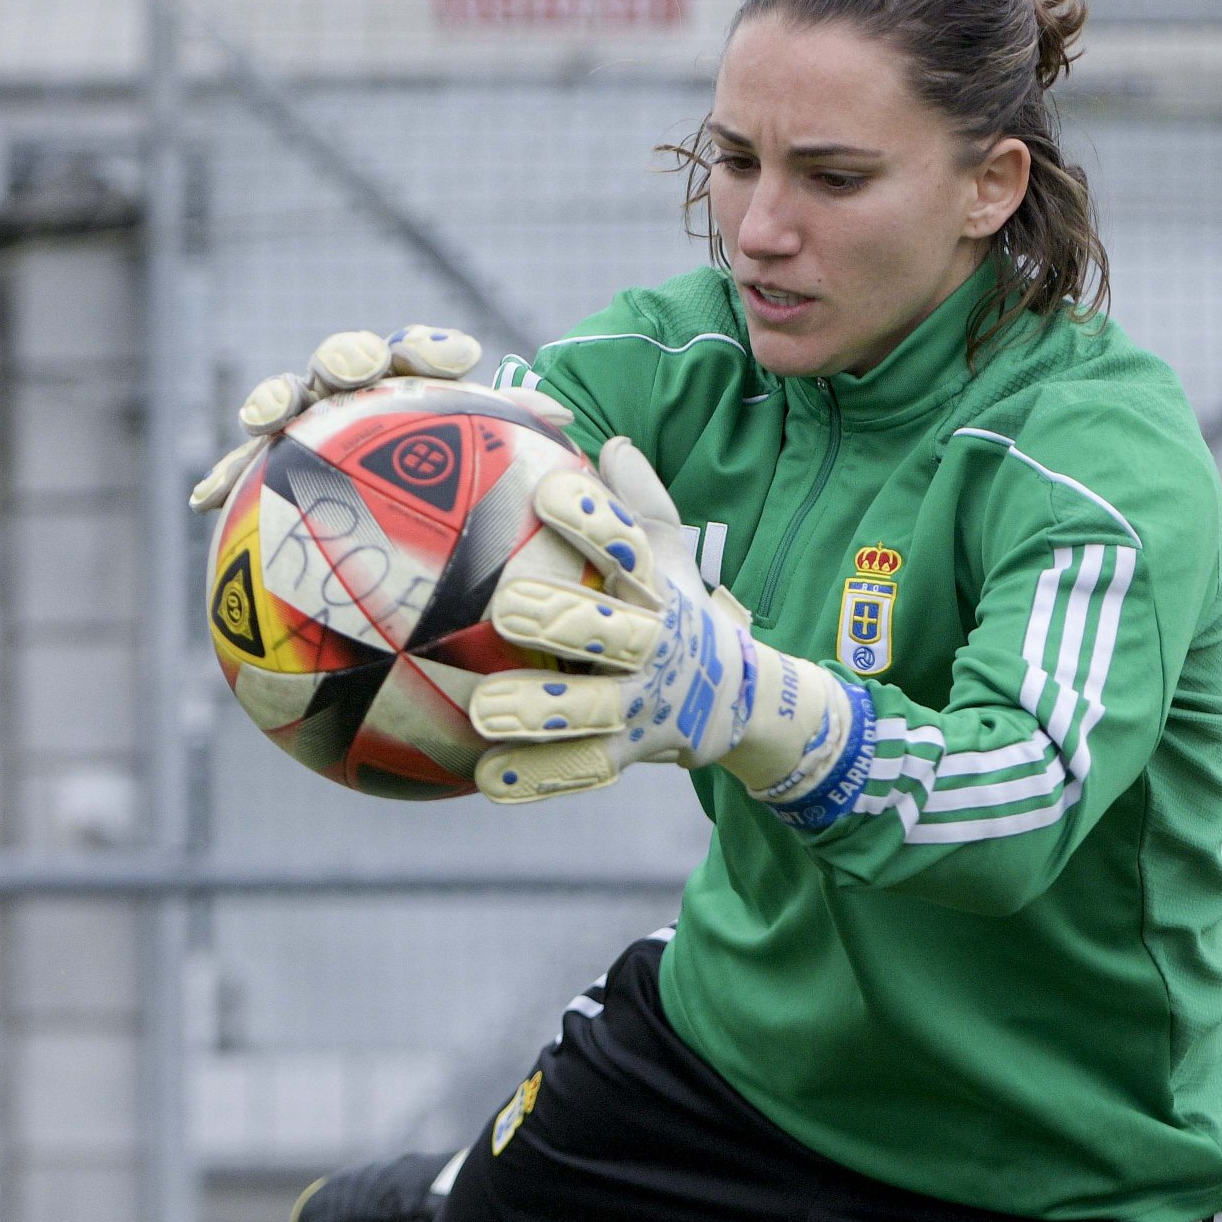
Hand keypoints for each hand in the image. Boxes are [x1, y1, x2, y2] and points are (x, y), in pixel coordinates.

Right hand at [188, 324, 572, 512]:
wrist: (399, 513)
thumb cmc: (454, 493)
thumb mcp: (492, 475)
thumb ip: (517, 444)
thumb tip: (571, 426)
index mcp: (410, 388)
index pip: (421, 357)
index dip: (434, 353)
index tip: (464, 359)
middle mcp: (354, 396)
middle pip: (345, 362)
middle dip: (348, 356)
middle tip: (359, 367)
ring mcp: (305, 426)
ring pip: (286, 402)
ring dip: (276, 400)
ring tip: (270, 418)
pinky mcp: (265, 471)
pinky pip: (241, 473)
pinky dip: (224, 479)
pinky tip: (202, 501)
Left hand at [468, 438, 870, 820]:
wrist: (736, 700)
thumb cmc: (677, 608)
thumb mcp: (671, 553)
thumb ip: (639, 500)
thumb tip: (608, 439)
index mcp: (658, 589)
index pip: (630, 544)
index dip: (594, 518)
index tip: (548, 491)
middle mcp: (656, 646)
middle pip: (616, 633)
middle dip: (565, 621)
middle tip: (507, 610)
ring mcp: (644, 704)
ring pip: (595, 709)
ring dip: (543, 710)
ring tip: (485, 710)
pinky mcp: (629, 752)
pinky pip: (584, 770)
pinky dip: (542, 778)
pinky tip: (491, 782)